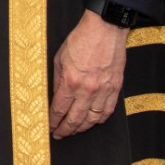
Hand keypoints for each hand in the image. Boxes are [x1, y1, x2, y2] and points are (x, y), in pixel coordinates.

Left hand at [48, 9, 128, 138]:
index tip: (49, 126)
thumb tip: (56, 96)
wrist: (105, 30)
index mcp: (71, 81)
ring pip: (92, 119)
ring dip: (81, 128)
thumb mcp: (59, 58)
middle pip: (75, 119)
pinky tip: (92, 122)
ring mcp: (104, 91)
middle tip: (58, 135)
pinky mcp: (115, 89)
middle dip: (65, 130)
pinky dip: (99, 120)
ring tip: (73, 131)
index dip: (53, 121)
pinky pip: (107, 111)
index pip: (59, 109)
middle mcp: (88, 90)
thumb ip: (58, 80)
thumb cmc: (80, 40)